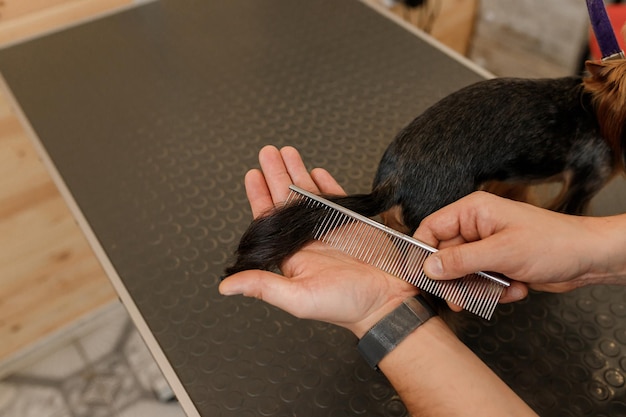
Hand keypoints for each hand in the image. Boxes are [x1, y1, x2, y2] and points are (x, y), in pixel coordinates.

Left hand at [219, 145, 416, 336]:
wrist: (387, 302)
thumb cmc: (345, 306)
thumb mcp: (298, 298)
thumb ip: (263, 287)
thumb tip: (226, 286)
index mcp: (292, 255)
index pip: (270, 219)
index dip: (260, 196)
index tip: (252, 175)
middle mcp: (308, 240)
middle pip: (287, 199)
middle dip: (276, 174)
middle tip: (268, 152)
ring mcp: (330, 229)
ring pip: (309, 194)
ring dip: (297, 172)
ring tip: (287, 152)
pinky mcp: (352, 223)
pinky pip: (336, 198)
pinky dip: (326, 183)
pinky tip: (316, 171)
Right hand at [415, 191, 625, 296]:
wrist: (589, 259)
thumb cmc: (554, 243)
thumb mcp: (502, 253)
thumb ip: (461, 261)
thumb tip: (428, 268)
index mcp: (473, 212)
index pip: (431, 229)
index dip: (422, 253)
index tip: (420, 276)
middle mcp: (476, 227)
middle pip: (445, 257)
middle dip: (457, 280)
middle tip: (462, 298)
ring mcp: (487, 247)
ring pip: (463, 274)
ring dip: (481, 288)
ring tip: (503, 289)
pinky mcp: (497, 264)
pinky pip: (481, 283)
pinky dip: (496, 291)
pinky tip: (516, 288)